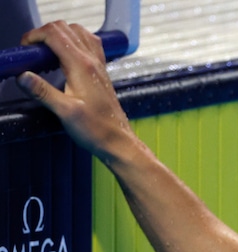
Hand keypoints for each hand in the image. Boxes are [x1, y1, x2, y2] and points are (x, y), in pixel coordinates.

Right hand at [16, 21, 135, 163]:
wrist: (118, 141)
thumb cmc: (96, 130)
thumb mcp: (65, 112)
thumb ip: (43, 92)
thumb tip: (23, 76)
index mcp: (82, 66)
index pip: (55, 34)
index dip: (35, 35)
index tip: (25, 48)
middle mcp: (92, 61)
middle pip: (65, 28)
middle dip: (44, 33)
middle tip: (32, 50)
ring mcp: (99, 66)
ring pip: (79, 32)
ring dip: (59, 35)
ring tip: (46, 52)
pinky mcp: (101, 73)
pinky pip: (89, 44)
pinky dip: (73, 42)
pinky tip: (65, 56)